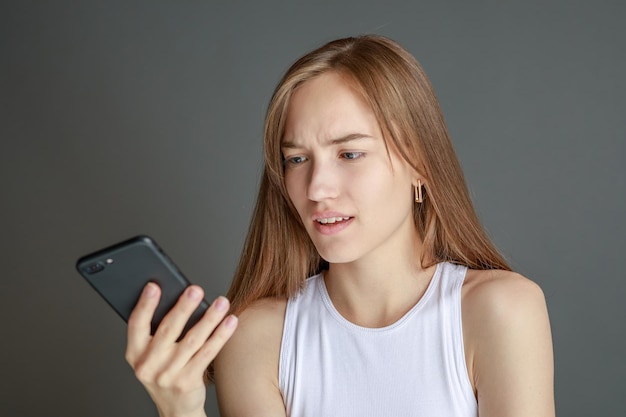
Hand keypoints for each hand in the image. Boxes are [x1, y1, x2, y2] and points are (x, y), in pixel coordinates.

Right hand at [125, 283, 237, 416]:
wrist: (176, 409)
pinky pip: (207, 353)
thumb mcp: (152, 355)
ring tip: (222, 302)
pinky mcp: (187, 381)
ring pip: (192, 340)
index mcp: (134, 353)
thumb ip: (158, 331)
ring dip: (209, 318)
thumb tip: (180, 297)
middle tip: (195, 289)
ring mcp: (167, 375)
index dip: (144, 304)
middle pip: (168, 329)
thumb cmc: (165, 371)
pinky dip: (221, 335)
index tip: (154, 285)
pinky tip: (230, 322)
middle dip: (183, 307)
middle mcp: (148, 365)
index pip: (136, 324)